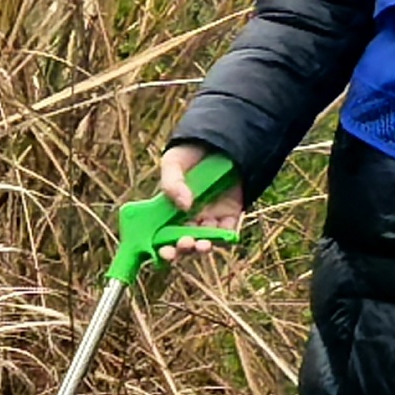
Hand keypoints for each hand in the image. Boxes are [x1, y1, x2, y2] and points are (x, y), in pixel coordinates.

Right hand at [156, 142, 242, 259]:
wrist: (218, 142)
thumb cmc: (189, 153)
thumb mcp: (173, 163)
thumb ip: (172, 183)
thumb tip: (184, 206)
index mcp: (170, 211)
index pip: (164, 237)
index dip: (163, 249)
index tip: (164, 253)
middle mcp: (190, 218)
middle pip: (186, 243)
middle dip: (184, 249)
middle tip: (184, 244)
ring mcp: (211, 217)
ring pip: (207, 241)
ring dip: (203, 247)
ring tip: (202, 245)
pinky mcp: (231, 213)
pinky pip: (229, 230)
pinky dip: (225, 236)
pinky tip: (221, 236)